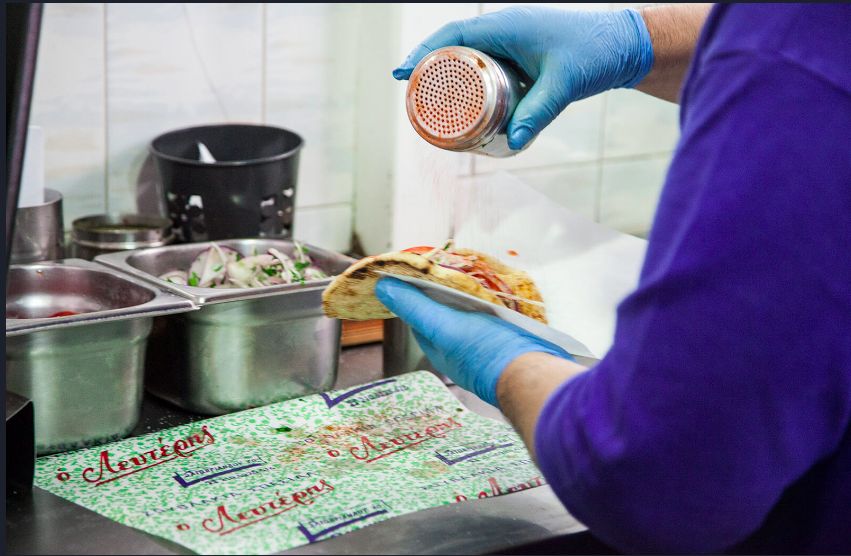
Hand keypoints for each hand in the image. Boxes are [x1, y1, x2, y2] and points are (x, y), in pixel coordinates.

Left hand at [375, 277, 572, 405]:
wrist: (537, 376)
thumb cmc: (489, 352)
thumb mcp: (445, 325)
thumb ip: (415, 307)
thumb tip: (381, 288)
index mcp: (441, 348)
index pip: (420, 314)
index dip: (418, 290)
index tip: (423, 268)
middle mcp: (461, 350)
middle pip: (447, 313)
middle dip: (448, 291)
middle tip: (455, 267)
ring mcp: (488, 348)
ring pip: (473, 316)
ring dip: (474, 297)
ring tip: (479, 276)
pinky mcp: (511, 344)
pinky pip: (496, 320)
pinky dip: (495, 305)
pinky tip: (503, 295)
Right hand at [393, 7, 652, 149]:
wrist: (623, 46)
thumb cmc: (594, 53)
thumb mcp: (563, 84)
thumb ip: (539, 112)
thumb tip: (515, 143)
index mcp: (506, 26)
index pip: (454, 36)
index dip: (424, 53)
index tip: (402, 73)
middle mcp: (504, 30)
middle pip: (454, 47)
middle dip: (429, 70)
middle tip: (412, 97)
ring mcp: (512, 43)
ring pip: (469, 58)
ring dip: (449, 78)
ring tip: (431, 105)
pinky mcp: (521, 57)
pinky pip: (486, 67)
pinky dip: (471, 83)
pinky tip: (464, 105)